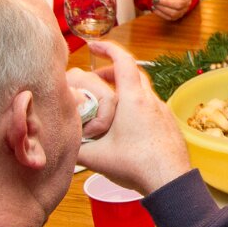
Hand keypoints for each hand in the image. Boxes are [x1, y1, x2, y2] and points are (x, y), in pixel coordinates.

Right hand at [74, 40, 190, 194]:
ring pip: (143, 91)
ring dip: (125, 91)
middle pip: (133, 73)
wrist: (170, 181)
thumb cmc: (136, 165)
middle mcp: (151, 100)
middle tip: (97, 77)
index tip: (94, 45)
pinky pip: (152, 107)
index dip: (107, 48)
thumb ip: (74, 147)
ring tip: (109, 104)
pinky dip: (137, 106)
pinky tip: (128, 124)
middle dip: (113, 71)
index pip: (123, 60)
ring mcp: (163, 111)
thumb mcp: (96, 157)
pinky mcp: (169, 124)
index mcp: (133, 99)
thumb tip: (57, 141)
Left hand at [149, 0, 192, 20]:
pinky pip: (168, 17)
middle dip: (165, 2)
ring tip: (154, 3)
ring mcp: (183, 11)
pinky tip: (154, 8)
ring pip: (174, 13)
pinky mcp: (176, 17)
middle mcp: (187, 2)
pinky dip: (160, 13)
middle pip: (179, 4)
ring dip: (162, 8)